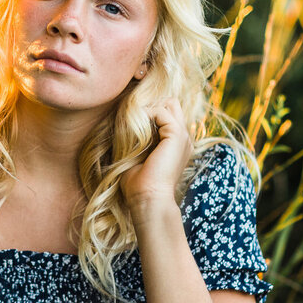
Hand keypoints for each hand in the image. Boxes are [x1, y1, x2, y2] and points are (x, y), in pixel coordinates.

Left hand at [121, 98, 193, 213]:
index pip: (167, 115)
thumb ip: (134, 140)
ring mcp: (182, 137)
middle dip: (152, 105)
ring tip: (132, 119)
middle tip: (132, 116)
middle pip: (172, 104)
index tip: (129, 119)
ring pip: (169, 103)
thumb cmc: (138, 185)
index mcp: (176, 145)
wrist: (148, 198)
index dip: (150, 112)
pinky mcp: (176, 135)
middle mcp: (182, 139)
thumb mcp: (135, 157)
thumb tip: (119, 123)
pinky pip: (161, 110)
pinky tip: (134, 126)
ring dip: (148, 107)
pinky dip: (146, 113)